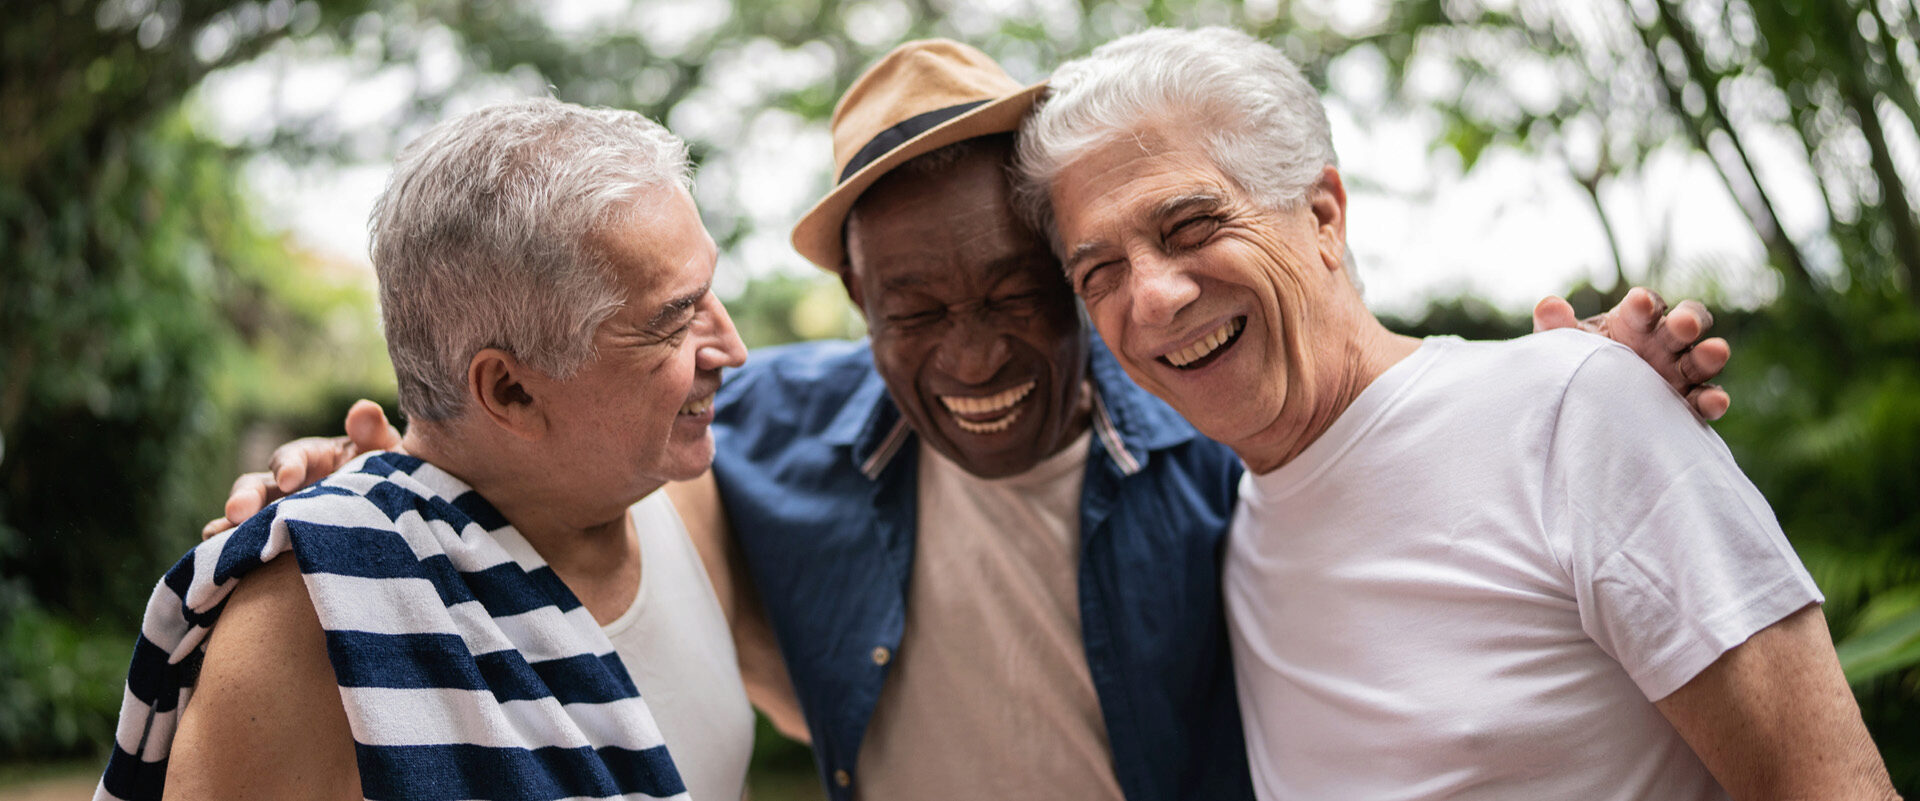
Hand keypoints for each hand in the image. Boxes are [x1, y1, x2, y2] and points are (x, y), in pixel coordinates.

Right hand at [200, 399, 402, 538]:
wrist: (395, 519)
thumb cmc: (386, 478)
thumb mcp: (386, 454)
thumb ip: (373, 433)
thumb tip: (363, 410)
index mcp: (312, 459)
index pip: (292, 457)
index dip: (289, 465)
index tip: (290, 479)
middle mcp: (286, 486)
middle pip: (256, 487)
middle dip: (246, 498)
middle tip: (237, 512)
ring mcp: (276, 515)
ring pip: (243, 518)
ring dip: (230, 527)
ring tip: (216, 538)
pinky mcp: (273, 542)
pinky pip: (246, 545)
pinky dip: (228, 549)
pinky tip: (218, 559)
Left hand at [1533, 287, 1731, 419]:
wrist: (1587, 406)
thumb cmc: (1581, 362)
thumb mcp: (1567, 345)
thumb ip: (1557, 326)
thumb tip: (1548, 305)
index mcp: (1635, 321)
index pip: (1645, 306)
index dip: (1644, 303)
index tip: (1639, 302)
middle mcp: (1663, 341)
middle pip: (1684, 325)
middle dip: (1686, 321)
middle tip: (1683, 324)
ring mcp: (1680, 372)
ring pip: (1701, 359)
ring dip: (1709, 355)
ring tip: (1715, 352)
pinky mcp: (1688, 403)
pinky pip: (1705, 399)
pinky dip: (1713, 400)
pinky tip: (1716, 403)